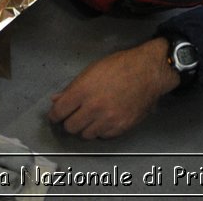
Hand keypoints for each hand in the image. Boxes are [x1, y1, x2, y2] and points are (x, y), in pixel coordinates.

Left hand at [48, 38, 179, 138]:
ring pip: (85, 135)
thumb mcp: (91, 71)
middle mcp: (93, 108)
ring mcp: (107, 120)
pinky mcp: (120, 128)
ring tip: (91, 117)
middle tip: (74, 115)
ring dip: (85, 128)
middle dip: (70, 121)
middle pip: (70, 127)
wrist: (147, 72)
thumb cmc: (119, 66)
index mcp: (82, 91)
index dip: (54, 115)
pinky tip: (104, 119)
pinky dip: (100, 130)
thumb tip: (56, 99)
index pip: (59, 112)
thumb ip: (72, 88)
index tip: (56, 115)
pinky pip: (102, 136)